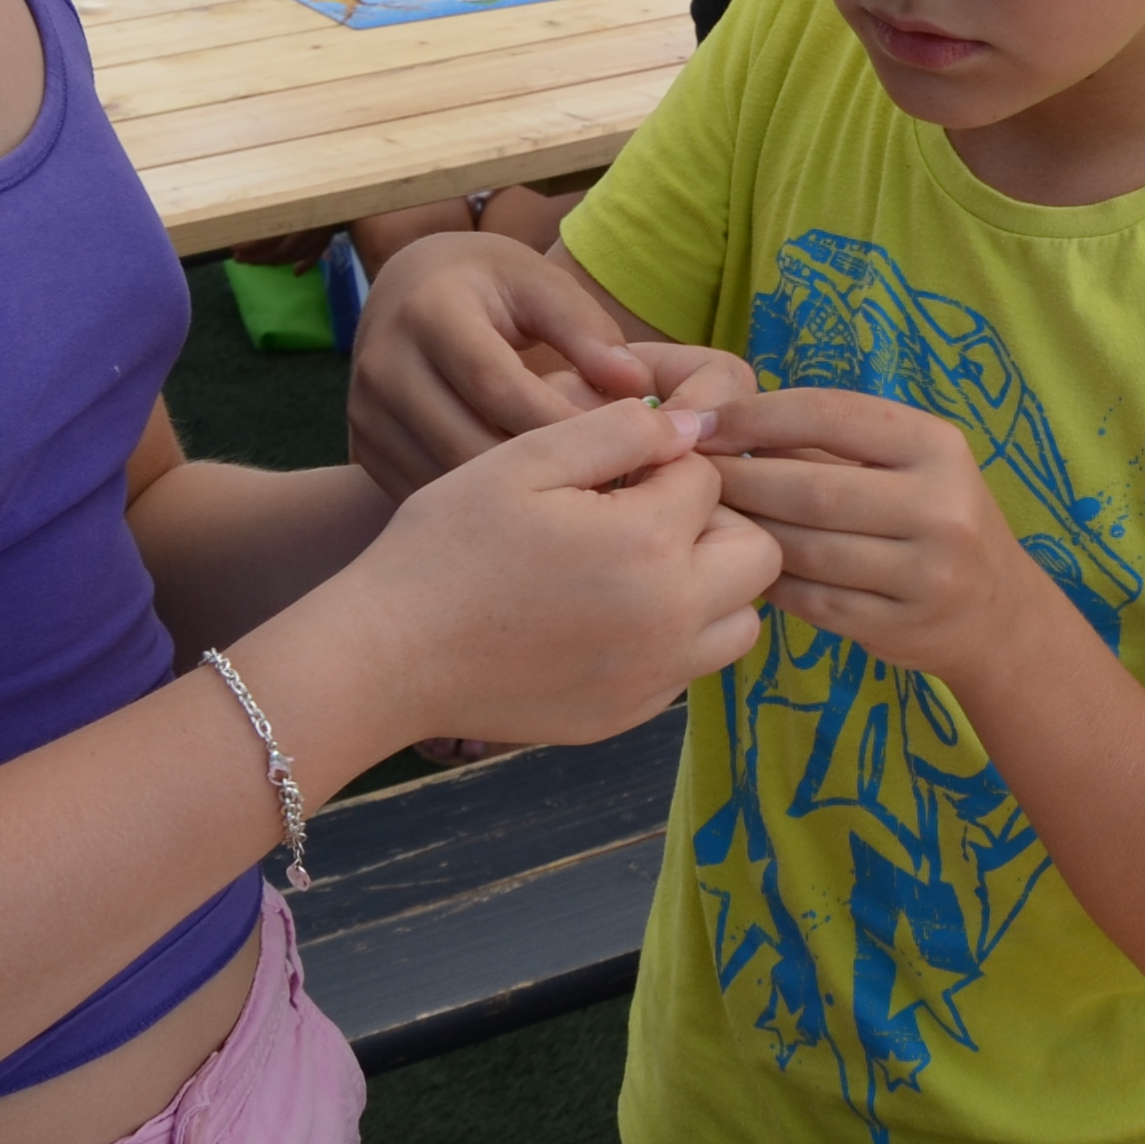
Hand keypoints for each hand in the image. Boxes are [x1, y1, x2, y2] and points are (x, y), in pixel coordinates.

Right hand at [330, 392, 779, 747]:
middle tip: (642, 516)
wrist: (387, 655)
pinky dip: (669, 640)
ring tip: (634, 567)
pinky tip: (601, 617)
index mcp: (651, 543)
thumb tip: (690, 426)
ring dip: (708, 587)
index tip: (613, 473)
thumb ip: (621, 431)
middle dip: (714, 524)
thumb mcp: (526, 460)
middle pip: (757, 555)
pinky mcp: (626, 716)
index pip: (708, 479)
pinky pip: (687, 670)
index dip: (664, 464)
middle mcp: (672, 618)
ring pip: (739, 623)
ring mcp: (653, 678)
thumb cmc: (448, 546)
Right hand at [346, 233, 722, 496]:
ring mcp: (366, 413)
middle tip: (609, 495)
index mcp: (428, 312)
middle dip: (543, 474)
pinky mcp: (365, 449)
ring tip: (578, 507)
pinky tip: (530, 513)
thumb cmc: (493, 286)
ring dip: (512, 501)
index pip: (497, 385)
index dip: (561, 422)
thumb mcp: (540, 286)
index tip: (623, 450)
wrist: (409, 290)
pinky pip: (427, 492)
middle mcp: (383, 363)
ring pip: (446, 479)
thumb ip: (586, 331)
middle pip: (466, 441)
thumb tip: (634, 384)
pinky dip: (478, 510)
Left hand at [696, 386, 1048, 683]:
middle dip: (740, 479)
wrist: (997, 613)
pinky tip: (743, 565)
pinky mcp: (899, 627)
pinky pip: (811, 600)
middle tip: (691, 475)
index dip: (759, 416)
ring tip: (708, 518)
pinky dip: (769, 580)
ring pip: (805, 550)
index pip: (834, 415)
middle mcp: (941, 507)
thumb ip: (832, 443)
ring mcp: (924, 574)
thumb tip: (728, 421)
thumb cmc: (936, 517)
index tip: (706, 424)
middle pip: (811, 490)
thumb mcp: (911, 464)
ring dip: (746, 532)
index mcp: (938, 446)